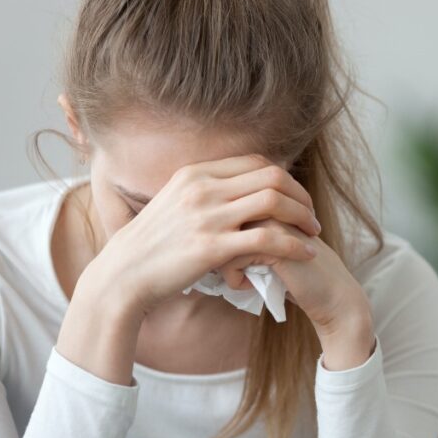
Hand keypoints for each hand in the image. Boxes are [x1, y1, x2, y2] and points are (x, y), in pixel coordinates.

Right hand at [82, 154, 321, 320]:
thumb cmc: (151, 246)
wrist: (123, 275)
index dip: (285, 177)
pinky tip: (306, 254)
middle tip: (312, 216)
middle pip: (271, 176)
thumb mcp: (174, 203)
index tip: (297, 197)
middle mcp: (203, 188)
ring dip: (302, 216)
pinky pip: (267, 239)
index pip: (255, 162)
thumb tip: (233, 190)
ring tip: (314, 233)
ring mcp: (207, 216)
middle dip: (300, 195)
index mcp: (195, 173)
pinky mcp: (212, 247)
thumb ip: (204, 192)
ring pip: (273, 202)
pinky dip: (294, 245)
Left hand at [217, 218, 375, 369]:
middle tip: (232, 271)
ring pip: (221, 240)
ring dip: (225, 266)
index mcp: (264, 199)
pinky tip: (248, 287)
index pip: (220, 213)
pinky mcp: (273, 243)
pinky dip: (234, 279)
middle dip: (218, 254)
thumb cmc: (294, 275)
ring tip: (242, 279)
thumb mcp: (266, 247)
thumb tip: (204, 237)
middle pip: (218, 226)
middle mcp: (267, 203)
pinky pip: (231, 259)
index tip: (231, 260)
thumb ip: (243, 232)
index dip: (220, 241)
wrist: (331, 295)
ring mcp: (272, 220)